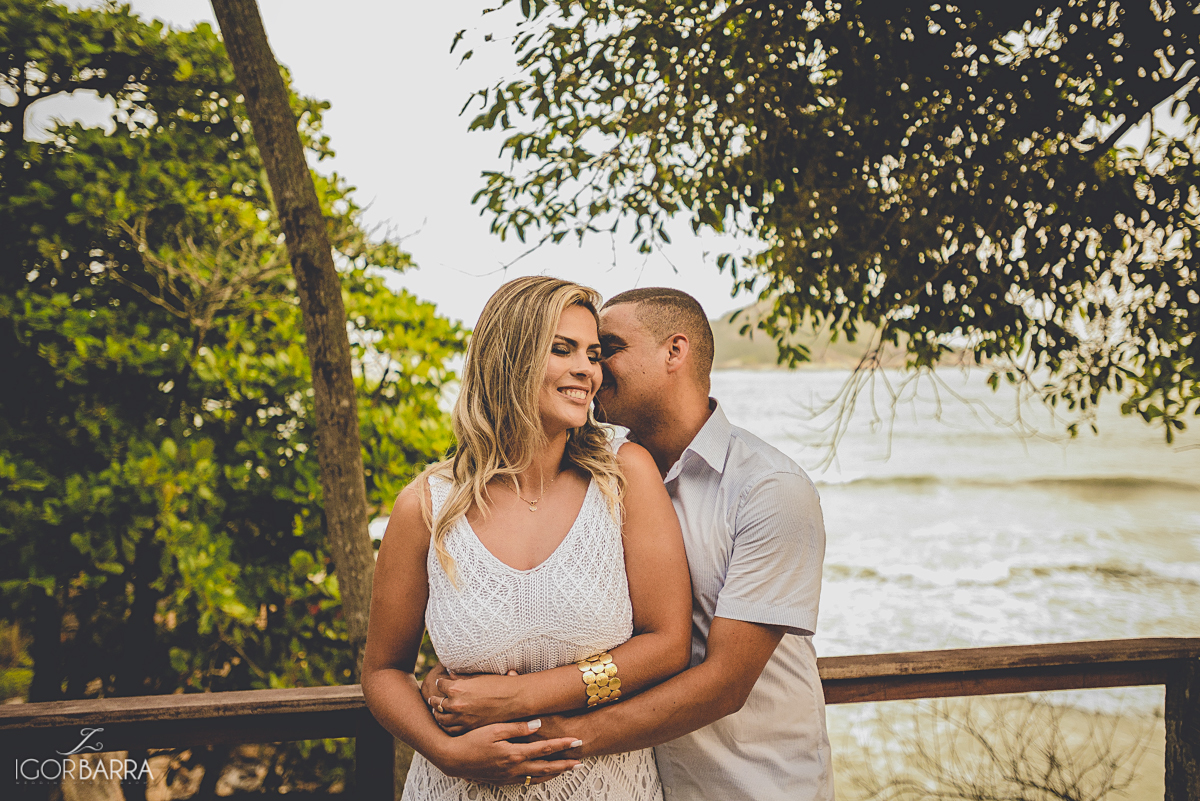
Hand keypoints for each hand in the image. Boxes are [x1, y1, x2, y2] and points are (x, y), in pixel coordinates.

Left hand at [424, 664, 522, 733]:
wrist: (516, 700)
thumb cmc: (500, 684)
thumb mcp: (479, 677)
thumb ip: (462, 678)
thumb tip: (451, 675)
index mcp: (457, 688)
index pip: (440, 685)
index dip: (440, 683)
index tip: (440, 683)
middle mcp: (456, 704)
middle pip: (436, 702)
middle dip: (435, 699)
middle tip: (433, 698)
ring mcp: (462, 719)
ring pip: (441, 718)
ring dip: (438, 713)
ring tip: (438, 711)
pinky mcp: (469, 729)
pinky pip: (450, 729)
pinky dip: (446, 726)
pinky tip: (447, 722)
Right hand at [436, 719, 581, 785]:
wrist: (453, 759)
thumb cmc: (472, 740)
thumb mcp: (495, 729)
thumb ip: (518, 727)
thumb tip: (538, 724)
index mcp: (515, 753)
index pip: (545, 749)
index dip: (562, 745)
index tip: (577, 741)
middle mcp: (514, 768)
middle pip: (546, 767)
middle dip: (564, 764)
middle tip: (580, 761)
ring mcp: (508, 776)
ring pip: (537, 777)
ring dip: (554, 773)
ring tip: (566, 770)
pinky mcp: (502, 780)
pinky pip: (525, 782)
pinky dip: (538, 779)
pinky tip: (541, 776)